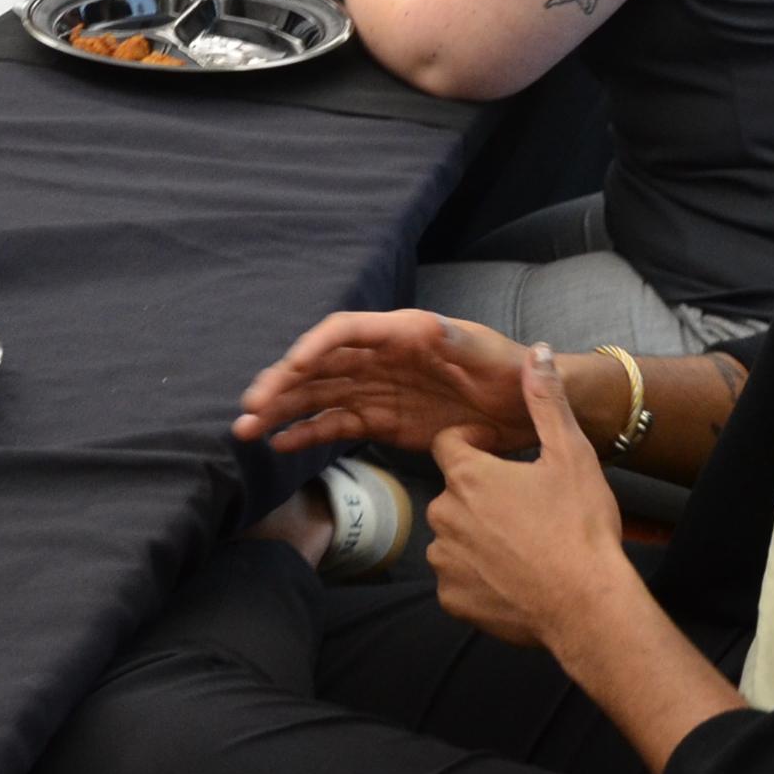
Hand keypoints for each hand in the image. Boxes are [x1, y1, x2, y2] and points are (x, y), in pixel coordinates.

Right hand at [235, 308, 542, 460]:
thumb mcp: (488, 355)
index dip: (314, 346)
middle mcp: (379, 357)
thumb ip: (458, 343)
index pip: (345, 332)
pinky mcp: (381, 420)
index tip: (290, 368)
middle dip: (283, 385)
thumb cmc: (510, 372)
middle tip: (251, 408)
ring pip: (319, 396)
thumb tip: (429, 329)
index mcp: (401, 333)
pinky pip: (336, 424)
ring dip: (283, 410)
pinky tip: (280, 444)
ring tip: (248, 429)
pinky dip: (307, 433)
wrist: (526, 410)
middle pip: (320, 365)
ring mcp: (377, 389)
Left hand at [422, 344, 631, 652]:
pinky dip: (478, 578)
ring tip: (521, 545)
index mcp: (466, 476)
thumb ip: (547, 401)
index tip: (503, 457)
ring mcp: (445, 560)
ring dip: (477, 536)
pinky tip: (512, 578)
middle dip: (481, 495)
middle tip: (524, 508)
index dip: (475, 445)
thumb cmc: (580, 528)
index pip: (449, 444)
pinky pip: (457, 579)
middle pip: (453, 493)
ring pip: (454, 537)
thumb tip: (539, 353)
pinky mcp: (452, 599)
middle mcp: (443, 515)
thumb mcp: (571, 454)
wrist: (588, 606)